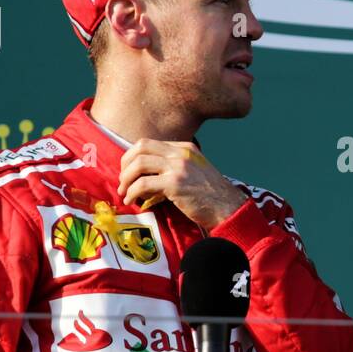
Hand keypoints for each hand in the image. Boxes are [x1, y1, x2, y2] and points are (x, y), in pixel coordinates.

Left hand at [117, 139, 245, 229]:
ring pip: (138, 164)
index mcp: (185, 148)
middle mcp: (180, 153)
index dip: (133, 156)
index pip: (149, 143)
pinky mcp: (175, 184)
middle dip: (125, 164)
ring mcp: (178, 167)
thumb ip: (174, 169)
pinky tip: (132, 201)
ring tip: (124, 193)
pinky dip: (132, 193)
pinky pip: (143, 184)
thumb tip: (147, 178)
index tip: (129, 171)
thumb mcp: (194, 172)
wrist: (228, 208)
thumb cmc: (211, 196)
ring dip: (126, 180)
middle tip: (123, 181)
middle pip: (140, 147)